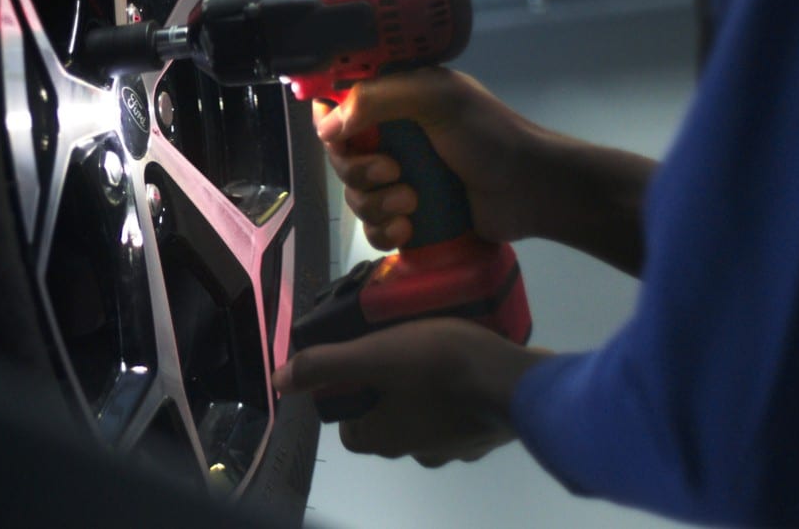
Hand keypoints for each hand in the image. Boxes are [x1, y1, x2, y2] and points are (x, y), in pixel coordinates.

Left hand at [272, 319, 550, 465]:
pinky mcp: (489, 434)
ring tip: (432, 348)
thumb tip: (278, 381)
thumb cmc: (440, 366)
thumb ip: (325, 365)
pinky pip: (463, 413)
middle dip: (388, 388)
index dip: (346, 395)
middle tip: (396, 346)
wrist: (520, 382)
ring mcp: (457, 447)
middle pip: (387, 420)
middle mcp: (417, 452)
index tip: (359, 362)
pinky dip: (459, 394)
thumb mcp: (374, 354)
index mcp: (383, 439)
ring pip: (426, 417)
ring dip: (425, 390)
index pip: (348, 426)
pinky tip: (467, 363)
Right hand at [315, 68, 542, 250]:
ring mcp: (400, 179)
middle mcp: (393, 138)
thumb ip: (378, 100)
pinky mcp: (409, 217)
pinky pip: (372, 228)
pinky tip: (409, 229)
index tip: (338, 138)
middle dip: (360, 171)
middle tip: (395, 173)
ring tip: (413, 204)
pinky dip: (383, 231)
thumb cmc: (490, 136)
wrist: (532, 191)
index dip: (330, 122)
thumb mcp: (437, 100)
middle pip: (341, 157)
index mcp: (397, 100)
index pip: (340, 106)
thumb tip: (326, 127)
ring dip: (376, 204)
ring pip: (355, 196)